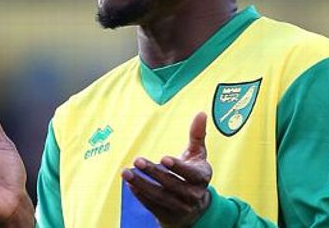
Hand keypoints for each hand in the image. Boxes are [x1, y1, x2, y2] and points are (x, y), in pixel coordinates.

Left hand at [122, 112, 211, 227]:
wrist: (195, 208)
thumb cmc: (194, 173)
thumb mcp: (198, 155)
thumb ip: (198, 135)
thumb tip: (201, 113)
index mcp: (202, 177)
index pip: (191, 174)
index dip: (178, 167)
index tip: (163, 158)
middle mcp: (194, 195)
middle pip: (172, 184)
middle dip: (154, 173)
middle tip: (137, 160)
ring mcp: (181, 208)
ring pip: (160, 196)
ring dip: (142, 185)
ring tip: (126, 173)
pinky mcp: (168, 215)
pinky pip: (153, 205)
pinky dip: (141, 195)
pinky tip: (130, 184)